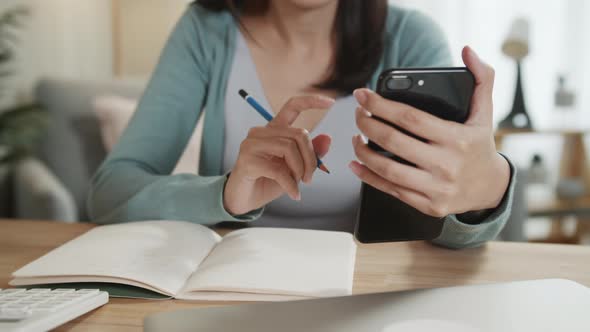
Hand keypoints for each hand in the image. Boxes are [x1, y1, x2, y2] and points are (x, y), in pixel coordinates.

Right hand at [224, 96, 333, 215]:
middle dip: (311, 158)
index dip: (311, 101)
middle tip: (309, 178)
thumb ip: (309, 154)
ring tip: (300, 185)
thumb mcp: (294, 168)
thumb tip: (327, 138)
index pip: (292, 106)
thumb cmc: (268, 182)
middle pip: (298, 134)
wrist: (244, 200)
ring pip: (289, 148)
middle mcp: (261, 132)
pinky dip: (290, 184)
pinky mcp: (247, 160)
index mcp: (274, 129)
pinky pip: (278, 170)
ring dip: (300, 170)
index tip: (331, 102)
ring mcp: (252, 144)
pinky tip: (294, 194)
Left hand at [350, 46, 509, 217]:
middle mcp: (446, 165)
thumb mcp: (485, 114)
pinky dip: (368, 178)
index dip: (382, 105)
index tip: (363, 94)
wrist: (490, 189)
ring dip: (363, 152)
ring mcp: (436, 188)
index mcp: (457, 139)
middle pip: (393, 141)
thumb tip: (468, 51)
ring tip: (355, 138)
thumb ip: (482, 79)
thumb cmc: (480, 147)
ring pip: (388, 169)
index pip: (410, 118)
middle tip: (357, 114)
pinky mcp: (427, 205)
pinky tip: (356, 164)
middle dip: (367, 124)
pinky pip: (391, 190)